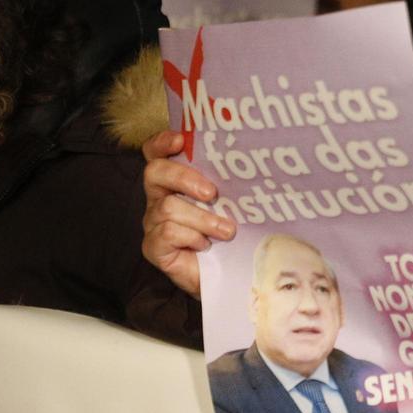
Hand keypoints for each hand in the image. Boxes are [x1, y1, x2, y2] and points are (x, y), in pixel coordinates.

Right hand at [141, 130, 233, 298]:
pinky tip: (205, 245)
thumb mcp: (233, 202)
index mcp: (175, 181)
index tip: (180, 140)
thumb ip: (231, 183)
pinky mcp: (153, 246)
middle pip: (156, 172)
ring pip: (168, 207)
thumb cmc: (231, 232)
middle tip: (212, 193)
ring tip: (226, 231)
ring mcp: (153, 222)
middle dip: (185, 177)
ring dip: (202, 219)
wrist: (228, 272)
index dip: (162, 142)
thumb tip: (258, 163)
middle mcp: (159, 197)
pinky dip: (191, 237)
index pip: (156, 153)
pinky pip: (167, 233)